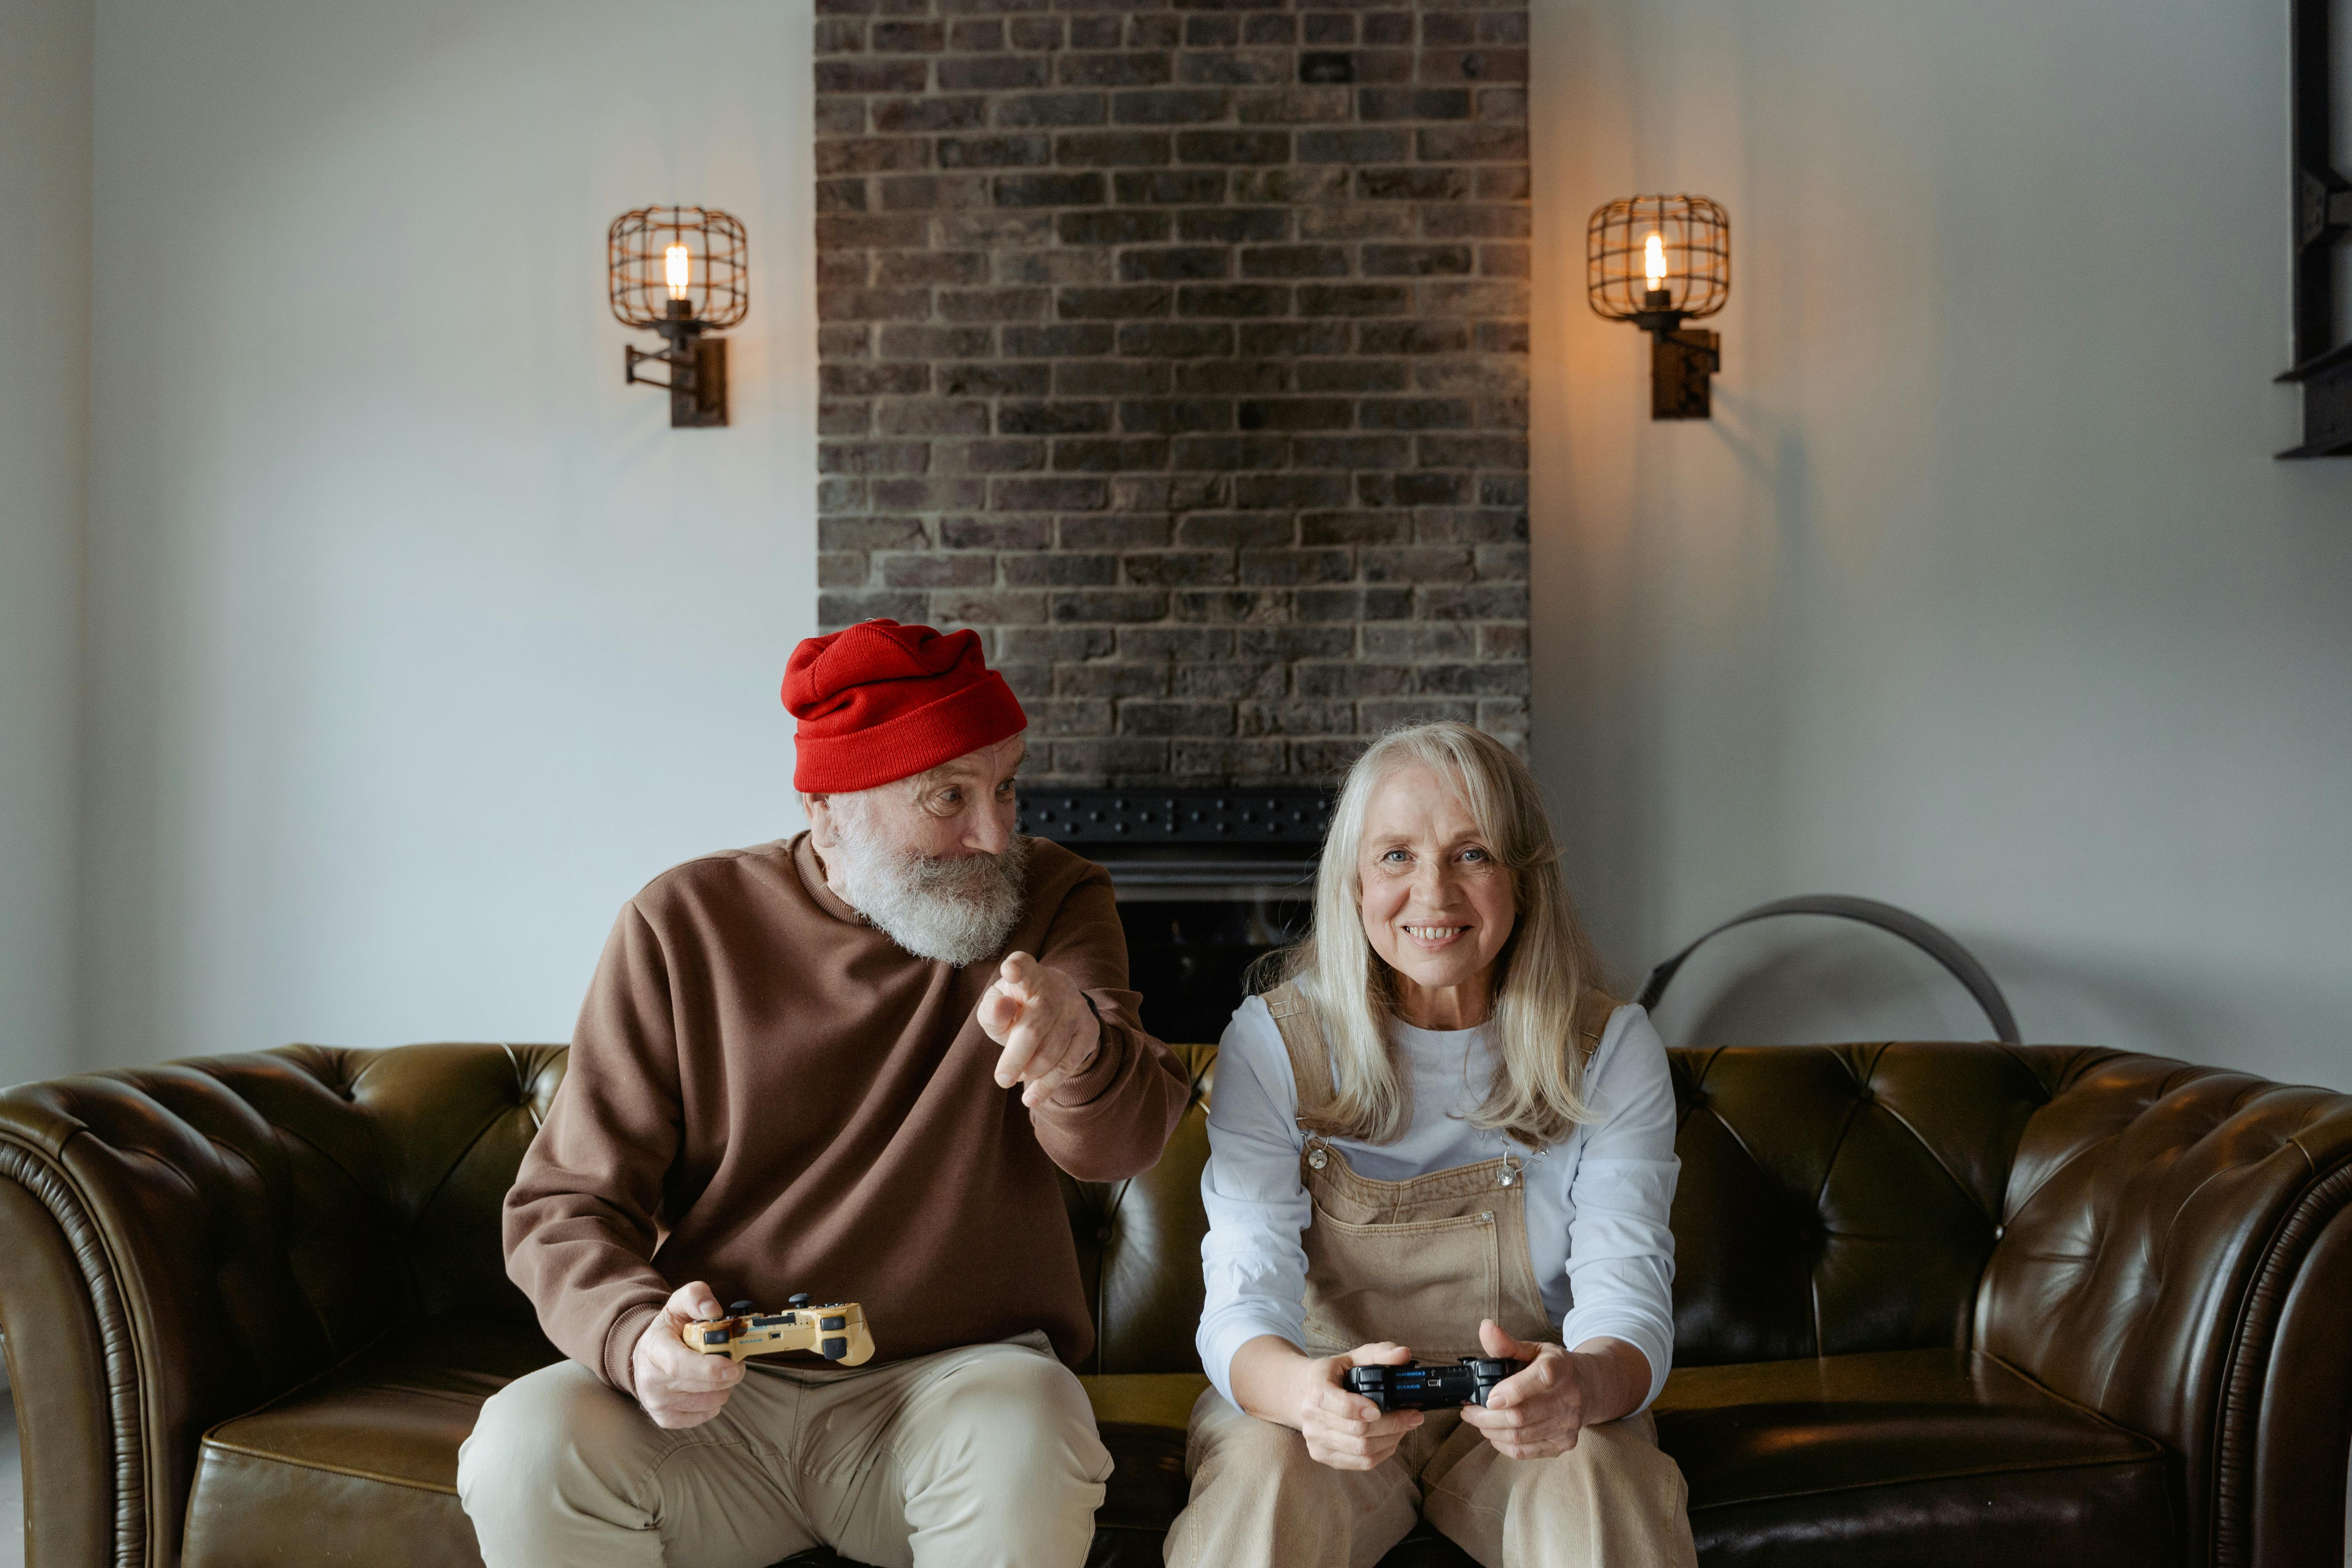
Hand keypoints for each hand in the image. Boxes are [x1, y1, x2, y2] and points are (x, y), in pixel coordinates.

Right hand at [628, 1280, 746, 1429]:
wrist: (647, 1356)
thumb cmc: (669, 1330)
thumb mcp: (679, 1304)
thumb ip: (696, 1297)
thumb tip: (713, 1310)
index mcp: (654, 1349)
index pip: (680, 1365)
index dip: (710, 1369)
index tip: (734, 1366)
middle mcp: (651, 1381)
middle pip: (701, 1387)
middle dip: (728, 1375)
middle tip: (735, 1360)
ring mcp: (657, 1403)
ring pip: (709, 1402)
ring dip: (723, 1387)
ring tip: (718, 1371)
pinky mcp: (666, 1419)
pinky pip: (704, 1415)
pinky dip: (713, 1401)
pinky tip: (706, 1386)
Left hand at [976, 952, 1100, 1107]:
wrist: (1055, 1011)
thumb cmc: (1016, 1009)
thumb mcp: (996, 1008)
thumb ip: (992, 1010)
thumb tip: (1003, 1008)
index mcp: (1028, 975)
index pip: (1023, 966)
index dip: (1017, 968)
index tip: (1010, 969)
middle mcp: (1056, 987)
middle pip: (1035, 1025)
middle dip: (1017, 1056)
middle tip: (1002, 1079)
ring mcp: (1076, 1008)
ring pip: (1052, 1050)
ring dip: (1030, 1070)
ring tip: (1015, 1076)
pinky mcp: (1090, 1029)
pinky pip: (1068, 1064)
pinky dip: (1047, 1085)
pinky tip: (1032, 1097)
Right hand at [1290, 1342, 1425, 1470]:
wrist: (1309, 1394)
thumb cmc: (1339, 1374)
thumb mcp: (1357, 1356)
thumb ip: (1381, 1352)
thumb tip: (1403, 1354)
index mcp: (1315, 1384)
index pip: (1330, 1399)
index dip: (1356, 1408)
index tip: (1379, 1409)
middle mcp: (1310, 1413)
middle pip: (1355, 1429)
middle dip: (1391, 1424)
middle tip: (1414, 1416)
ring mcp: (1315, 1438)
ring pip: (1361, 1449)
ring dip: (1391, 1439)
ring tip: (1405, 1426)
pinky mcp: (1323, 1455)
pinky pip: (1360, 1463)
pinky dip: (1383, 1452)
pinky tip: (1392, 1439)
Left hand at [1457, 1320, 1593, 1458]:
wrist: (1589, 1388)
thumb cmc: (1556, 1367)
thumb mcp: (1534, 1350)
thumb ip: (1506, 1343)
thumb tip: (1485, 1328)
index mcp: (1561, 1369)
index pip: (1538, 1379)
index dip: (1510, 1391)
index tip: (1488, 1398)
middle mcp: (1569, 1398)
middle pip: (1521, 1416)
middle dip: (1486, 1417)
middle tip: (1469, 1411)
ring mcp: (1568, 1425)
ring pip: (1520, 1437)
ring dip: (1491, 1431)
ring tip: (1479, 1421)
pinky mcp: (1564, 1444)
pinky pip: (1526, 1452)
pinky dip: (1503, 1445)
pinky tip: (1495, 1434)